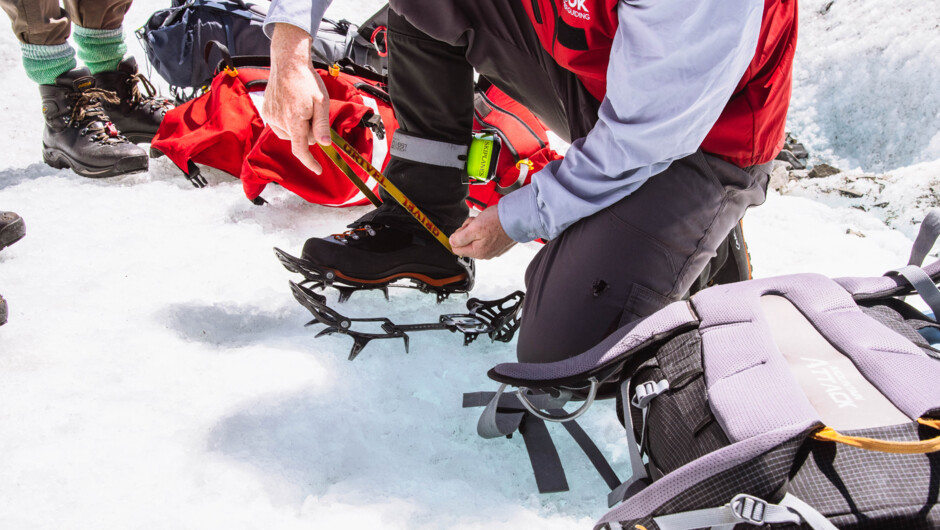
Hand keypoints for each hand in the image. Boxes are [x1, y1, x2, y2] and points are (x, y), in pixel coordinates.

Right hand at [264, 23, 331, 173]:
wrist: (287, 62)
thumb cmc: (305, 80)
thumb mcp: (321, 102)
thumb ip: (322, 124)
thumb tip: (324, 143)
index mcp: (294, 120)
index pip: (300, 149)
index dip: (309, 162)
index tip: (318, 169)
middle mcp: (279, 120)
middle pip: (298, 139)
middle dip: (308, 132)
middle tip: (313, 113)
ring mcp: (270, 116)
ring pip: (289, 133)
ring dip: (298, 127)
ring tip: (301, 107)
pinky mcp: (266, 111)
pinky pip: (280, 125)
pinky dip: (288, 121)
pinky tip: (292, 106)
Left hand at [450, 206, 516, 258]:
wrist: (518, 216)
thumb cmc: (497, 221)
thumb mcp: (474, 227)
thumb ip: (460, 238)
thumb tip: (451, 243)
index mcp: (478, 252)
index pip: (456, 249)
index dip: (458, 236)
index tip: (466, 228)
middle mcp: (485, 254)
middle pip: (466, 243)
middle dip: (468, 230)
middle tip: (476, 222)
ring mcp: (493, 249)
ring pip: (475, 239)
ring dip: (476, 228)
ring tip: (485, 221)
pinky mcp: (498, 244)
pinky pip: (485, 237)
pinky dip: (485, 229)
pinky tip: (491, 223)